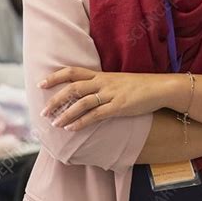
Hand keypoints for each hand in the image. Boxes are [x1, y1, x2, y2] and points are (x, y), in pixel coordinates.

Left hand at [38, 67, 165, 130]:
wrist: (160, 88)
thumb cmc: (139, 86)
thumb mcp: (117, 82)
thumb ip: (101, 85)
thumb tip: (85, 95)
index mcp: (101, 75)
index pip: (73, 71)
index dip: (56, 76)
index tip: (41, 84)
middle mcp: (103, 82)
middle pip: (73, 87)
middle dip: (55, 99)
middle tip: (43, 111)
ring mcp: (111, 94)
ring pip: (82, 102)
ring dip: (66, 113)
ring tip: (54, 123)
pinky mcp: (119, 106)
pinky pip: (96, 115)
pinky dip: (81, 122)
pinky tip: (71, 129)